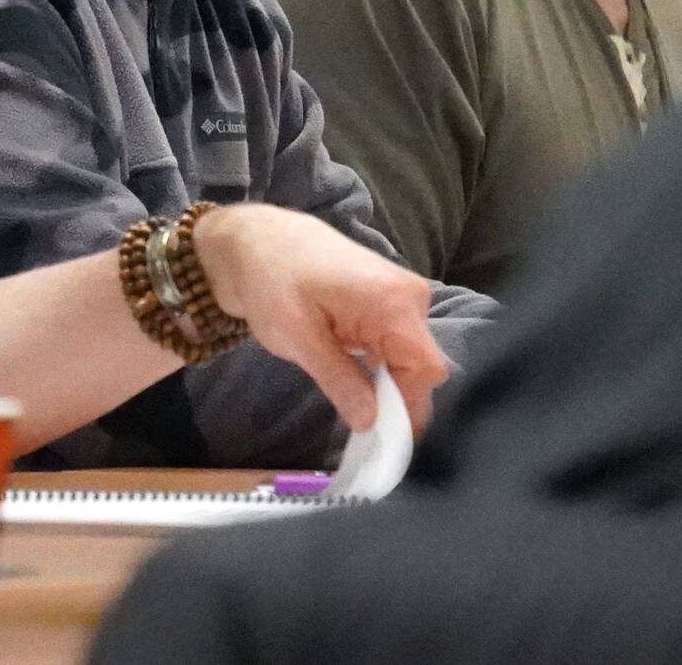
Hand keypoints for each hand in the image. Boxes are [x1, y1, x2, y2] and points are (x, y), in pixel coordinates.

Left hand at [190, 204, 447, 432]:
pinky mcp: (387, 301)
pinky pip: (395, 345)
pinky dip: (379, 367)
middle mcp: (410, 297)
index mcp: (394, 302)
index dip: (409, 408)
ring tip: (354, 405)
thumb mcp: (298, 337)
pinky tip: (355, 380)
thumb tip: (371, 423)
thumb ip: (339, 380)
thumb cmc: (272, 280)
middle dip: (396, 401)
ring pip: (408, 359)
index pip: (425, 370)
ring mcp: (401, 297)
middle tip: (363, 431)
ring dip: (385, 384)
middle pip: (420, 367)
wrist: (255, 240)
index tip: (381, 441)